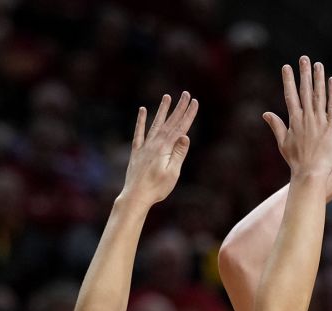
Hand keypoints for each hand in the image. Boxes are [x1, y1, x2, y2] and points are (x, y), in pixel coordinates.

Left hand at [120, 91, 198, 208]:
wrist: (135, 196)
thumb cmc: (157, 187)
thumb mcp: (172, 172)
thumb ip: (178, 153)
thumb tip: (185, 136)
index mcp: (165, 148)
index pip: (180, 128)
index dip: (188, 114)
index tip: (195, 102)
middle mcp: (154, 144)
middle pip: (169, 123)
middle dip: (179, 108)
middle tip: (186, 94)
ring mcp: (145, 146)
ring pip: (155, 124)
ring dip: (162, 110)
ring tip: (167, 97)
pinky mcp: (137, 152)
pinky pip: (139, 133)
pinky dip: (140, 121)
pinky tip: (142, 110)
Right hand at [264, 57, 331, 178]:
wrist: (310, 173)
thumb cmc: (297, 162)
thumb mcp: (283, 143)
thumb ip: (276, 126)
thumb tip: (265, 113)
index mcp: (294, 121)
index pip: (291, 96)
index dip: (289, 80)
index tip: (286, 67)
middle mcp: (306, 118)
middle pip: (305, 91)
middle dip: (304, 73)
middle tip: (304, 58)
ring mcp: (319, 121)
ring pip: (318, 95)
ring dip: (318, 78)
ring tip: (318, 64)